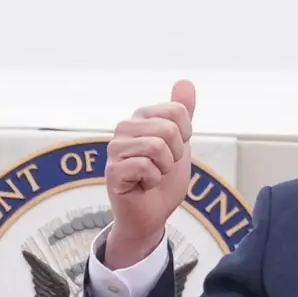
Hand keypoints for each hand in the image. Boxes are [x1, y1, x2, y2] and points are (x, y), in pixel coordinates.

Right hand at [102, 79, 195, 266]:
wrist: (152, 215)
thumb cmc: (162, 181)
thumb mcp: (180, 143)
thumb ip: (182, 113)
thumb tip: (185, 81)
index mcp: (140, 118)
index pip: (177, 112)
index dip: (184, 136)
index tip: (173, 151)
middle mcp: (124, 129)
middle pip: (169, 129)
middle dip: (174, 154)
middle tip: (161, 167)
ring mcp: (115, 149)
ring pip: (157, 147)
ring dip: (164, 169)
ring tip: (152, 176)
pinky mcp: (113, 171)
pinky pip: (146, 166)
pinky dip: (153, 180)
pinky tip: (143, 185)